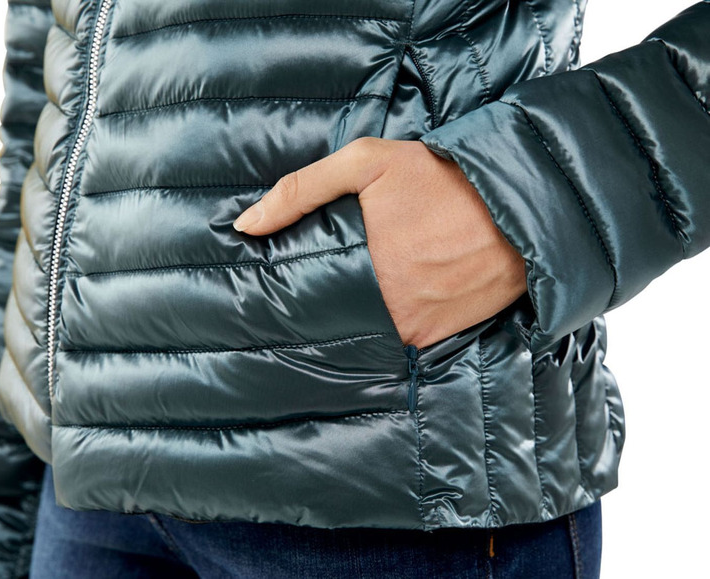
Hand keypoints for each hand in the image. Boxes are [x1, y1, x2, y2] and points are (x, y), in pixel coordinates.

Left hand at [232, 137, 527, 348]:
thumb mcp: (368, 163)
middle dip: (315, 307)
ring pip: (363, 332)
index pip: (305, 299)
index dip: (286, 294)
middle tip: (299, 292)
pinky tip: (377, 303)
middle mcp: (392, 312)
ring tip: (333, 297)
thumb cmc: (444, 179)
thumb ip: (301, 190)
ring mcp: (419, 330)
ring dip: (348, 319)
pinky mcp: (439, 337)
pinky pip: (397, 339)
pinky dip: (382, 326)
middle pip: (333, 319)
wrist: (523, 204)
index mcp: (367, 273)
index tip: (266, 292)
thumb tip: (246, 225)